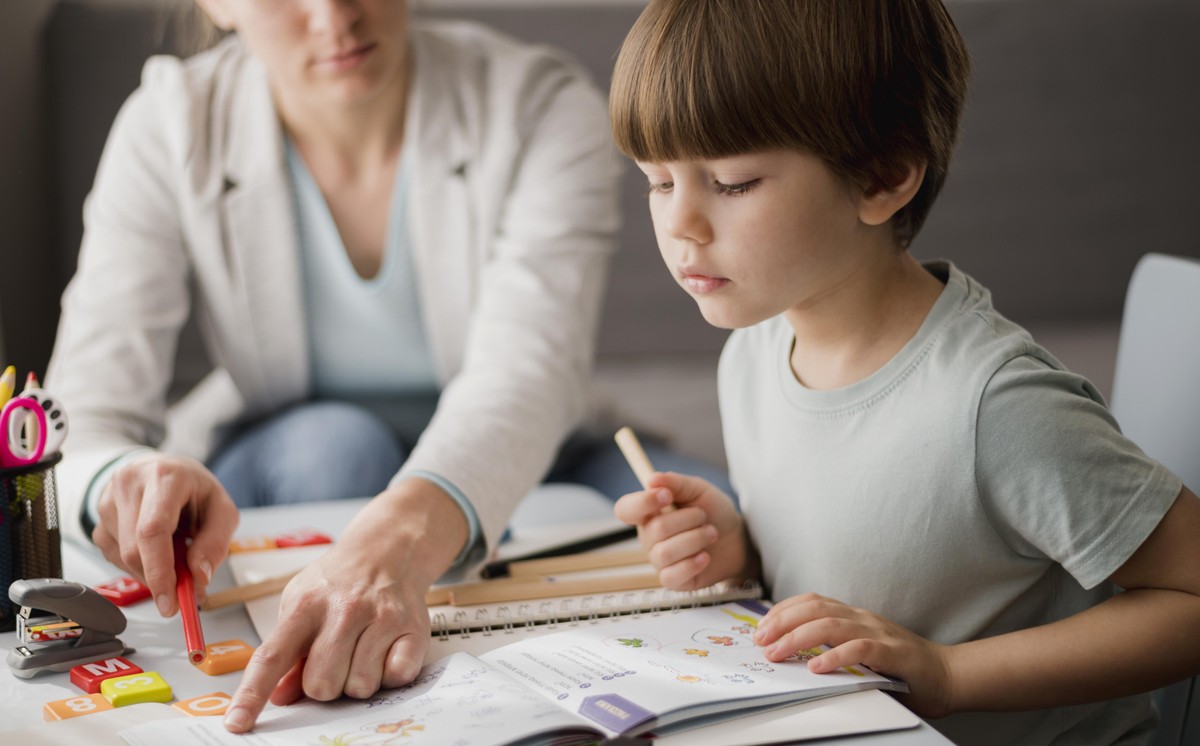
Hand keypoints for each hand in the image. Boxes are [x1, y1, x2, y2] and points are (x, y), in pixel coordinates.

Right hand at [92, 453, 237, 615]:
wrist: (164, 471)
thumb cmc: (193, 490)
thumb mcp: (221, 510)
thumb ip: (215, 543)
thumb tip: (197, 577)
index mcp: (164, 477)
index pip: (152, 530)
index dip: (159, 571)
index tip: (170, 602)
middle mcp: (129, 485)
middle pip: (134, 550)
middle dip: (158, 579)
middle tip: (181, 591)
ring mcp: (107, 502)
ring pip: (123, 558)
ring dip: (151, 570)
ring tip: (174, 550)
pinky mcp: (98, 521)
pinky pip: (115, 558)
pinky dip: (138, 565)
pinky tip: (154, 549)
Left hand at [224, 478, 467, 732]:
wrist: (389, 549)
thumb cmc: (339, 582)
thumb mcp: (301, 603)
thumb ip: (288, 650)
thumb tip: (279, 695)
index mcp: (306, 604)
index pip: (272, 657)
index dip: (252, 694)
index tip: (237, 723)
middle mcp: (344, 609)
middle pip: (321, 684)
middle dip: (325, 683)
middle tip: (334, 658)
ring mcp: (381, 618)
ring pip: (359, 687)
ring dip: (358, 679)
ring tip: (362, 649)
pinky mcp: (414, 628)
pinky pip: (396, 678)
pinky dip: (390, 673)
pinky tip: (386, 649)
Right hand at [613, 471, 752, 590]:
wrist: (737, 539)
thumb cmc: (714, 513)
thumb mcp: (698, 490)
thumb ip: (676, 483)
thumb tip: (652, 480)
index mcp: (649, 512)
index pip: (626, 509)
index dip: (642, 503)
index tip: (667, 495)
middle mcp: (649, 537)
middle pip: (655, 529)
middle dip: (688, 519)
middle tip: (704, 517)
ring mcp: (659, 560)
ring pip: (665, 553)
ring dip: (695, 539)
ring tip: (711, 534)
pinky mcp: (672, 580)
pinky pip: (671, 576)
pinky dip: (692, 564)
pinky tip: (705, 556)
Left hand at [754, 593, 953, 717]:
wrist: (947, 675)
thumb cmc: (899, 667)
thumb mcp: (860, 651)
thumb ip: (834, 646)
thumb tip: (791, 653)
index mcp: (853, 615)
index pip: (811, 601)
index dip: (783, 611)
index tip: (761, 628)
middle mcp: (862, 618)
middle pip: (815, 609)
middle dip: (782, 622)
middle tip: (760, 641)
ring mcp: (878, 632)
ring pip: (831, 625)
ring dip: (798, 638)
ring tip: (778, 653)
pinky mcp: (893, 653)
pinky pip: (860, 649)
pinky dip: (835, 656)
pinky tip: (817, 666)